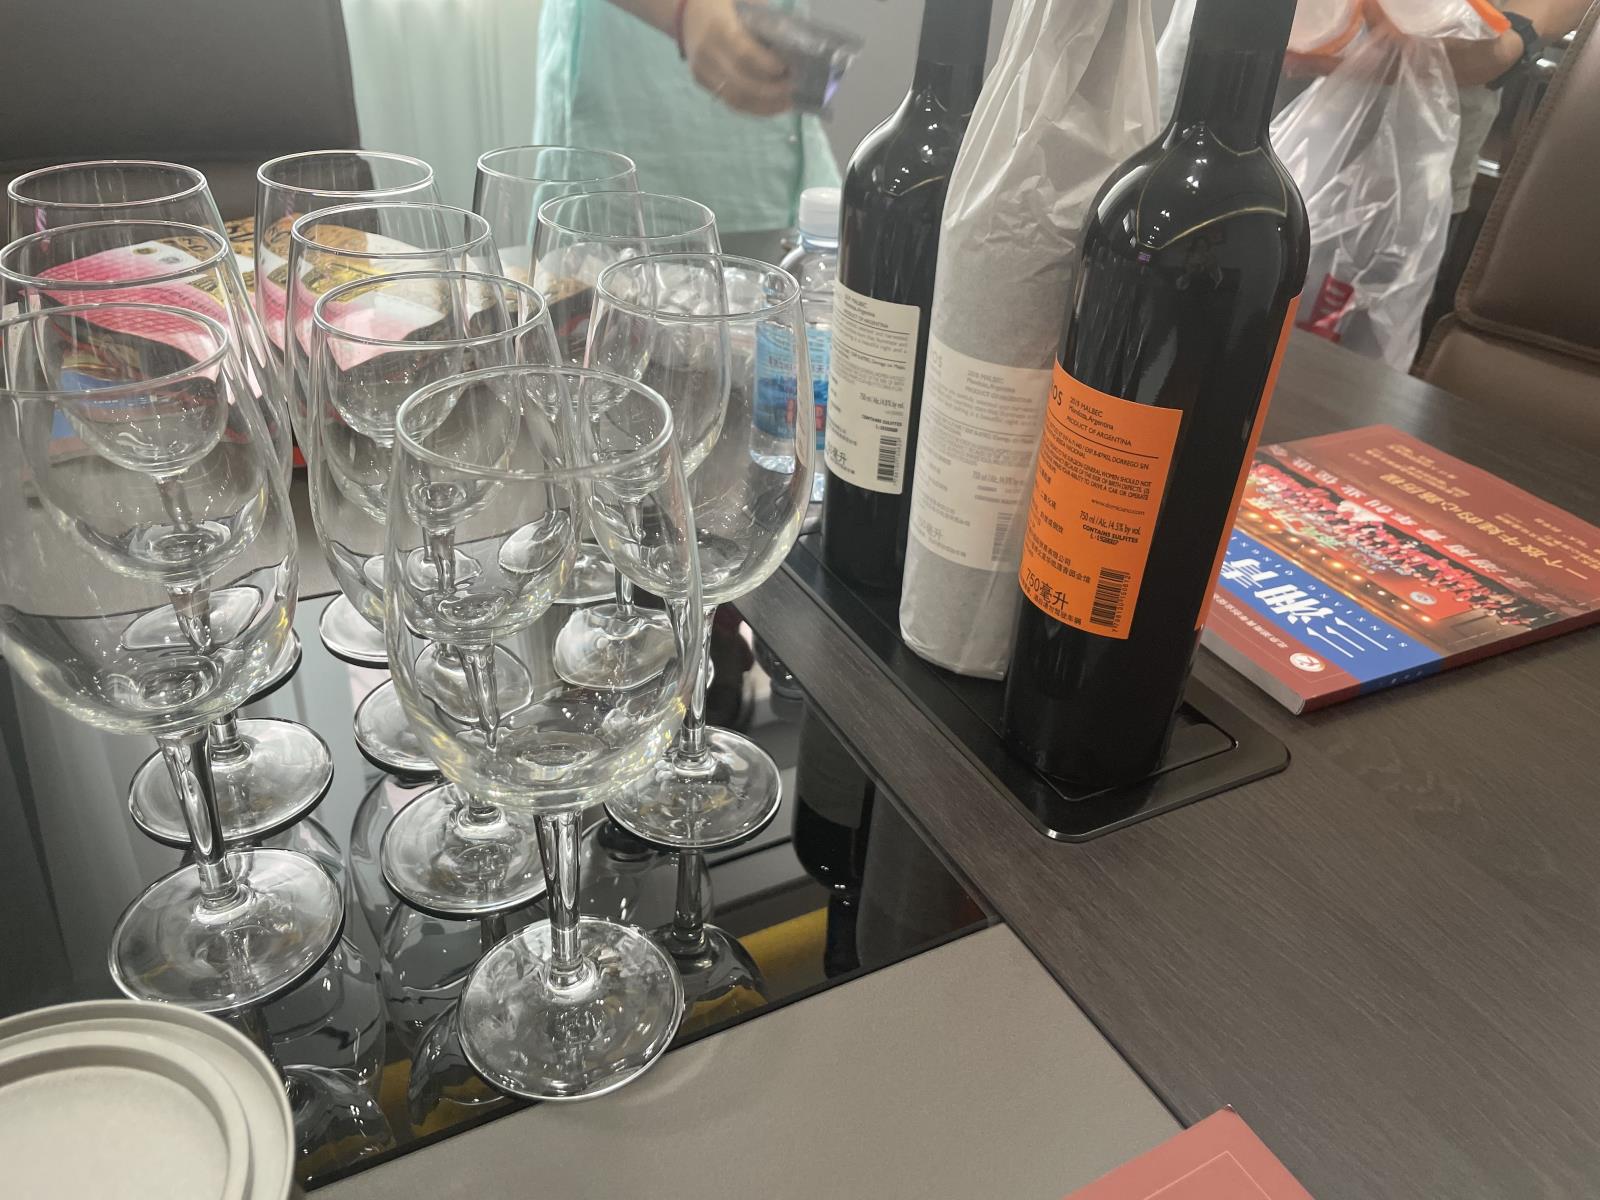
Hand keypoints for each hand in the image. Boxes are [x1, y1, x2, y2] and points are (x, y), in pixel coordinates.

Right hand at [680, 0, 792, 115]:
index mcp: (718, 29)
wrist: (685, 10)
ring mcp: (702, 71)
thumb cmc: (720, 3)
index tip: (787, 69)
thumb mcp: (742, 1)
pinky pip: (729, 101)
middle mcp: (707, 54)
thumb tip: (792, 41)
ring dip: (764, 105)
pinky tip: (771, 106)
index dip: (767, 66)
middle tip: (793, 89)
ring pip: (735, 98)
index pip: (744, 54)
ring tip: (787, 103)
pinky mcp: (701, 82)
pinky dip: (753, 107)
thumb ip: (763, 19)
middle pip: (741, 83)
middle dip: (770, 91)